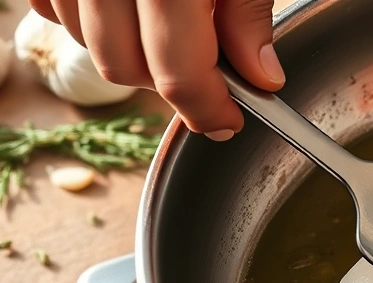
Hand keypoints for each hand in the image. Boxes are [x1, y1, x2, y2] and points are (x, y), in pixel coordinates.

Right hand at [28, 0, 282, 140]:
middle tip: (206, 72)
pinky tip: (123, 10)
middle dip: (170, 84)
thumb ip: (248, 16)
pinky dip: (86, 20)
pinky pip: (51, 8)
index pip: (179, 73)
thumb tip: (262, 78)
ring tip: (166, 28)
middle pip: (125, 67)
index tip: (230, 121)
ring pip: (86, 43)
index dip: (208, 109)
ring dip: (127, 51)